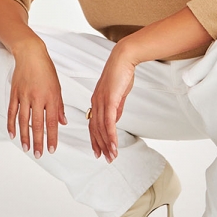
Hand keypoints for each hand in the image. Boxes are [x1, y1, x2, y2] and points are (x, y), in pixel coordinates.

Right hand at [7, 38, 66, 157]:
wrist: (30, 54)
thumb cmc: (46, 69)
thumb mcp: (58, 87)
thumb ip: (59, 106)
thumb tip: (63, 123)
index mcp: (51, 97)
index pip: (52, 122)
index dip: (52, 137)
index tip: (52, 149)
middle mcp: (38, 98)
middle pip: (38, 124)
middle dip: (39, 141)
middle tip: (39, 154)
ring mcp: (24, 96)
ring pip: (24, 120)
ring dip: (25, 136)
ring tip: (26, 148)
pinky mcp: (15, 93)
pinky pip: (12, 112)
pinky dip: (11, 124)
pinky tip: (13, 135)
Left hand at [88, 42, 135, 162]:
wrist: (123, 58)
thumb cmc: (121, 73)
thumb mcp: (118, 94)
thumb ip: (116, 107)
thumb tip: (115, 120)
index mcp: (96, 101)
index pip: (93, 124)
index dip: (96, 139)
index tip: (99, 151)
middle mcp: (96, 102)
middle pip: (96, 129)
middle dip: (101, 145)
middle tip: (106, 158)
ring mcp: (101, 101)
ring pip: (102, 128)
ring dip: (107, 144)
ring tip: (112, 156)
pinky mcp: (109, 100)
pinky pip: (109, 121)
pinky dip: (111, 135)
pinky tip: (114, 144)